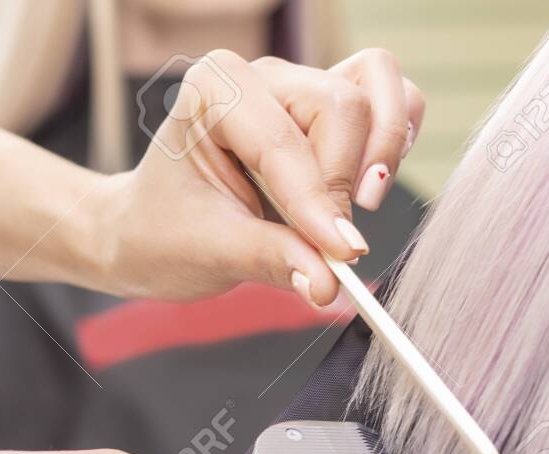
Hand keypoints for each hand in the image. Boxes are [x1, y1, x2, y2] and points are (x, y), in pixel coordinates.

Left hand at [94, 49, 425, 306]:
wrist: (150, 229)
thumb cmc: (165, 232)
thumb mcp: (209, 252)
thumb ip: (272, 260)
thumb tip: (327, 283)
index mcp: (213, 90)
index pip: (284, 141)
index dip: (318, 202)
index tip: (343, 255)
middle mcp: (260, 76)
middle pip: (343, 104)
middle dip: (348, 178)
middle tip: (338, 242)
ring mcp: (299, 87)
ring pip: (377, 90)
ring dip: (384, 149)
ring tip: (361, 204)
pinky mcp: (327, 110)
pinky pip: (390, 100)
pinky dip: (397, 138)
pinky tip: (369, 186)